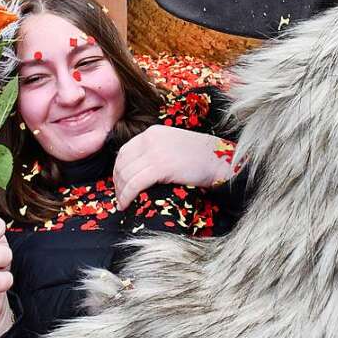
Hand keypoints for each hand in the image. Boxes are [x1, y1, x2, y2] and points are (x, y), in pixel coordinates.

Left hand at [113, 125, 236, 209]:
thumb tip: (138, 170)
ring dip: (121, 192)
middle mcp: (150, 139)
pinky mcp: (161, 166)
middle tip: (119, 197)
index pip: (125, 151)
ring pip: (126, 174)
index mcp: (152, 133)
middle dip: (117, 182)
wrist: (220, 160)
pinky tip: (127, 204)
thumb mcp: (172, 145)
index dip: (118, 169)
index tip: (119, 184)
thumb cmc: (200, 157)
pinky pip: (135, 183)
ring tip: (123, 203)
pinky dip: (127, 195)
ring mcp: (155, 152)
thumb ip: (155, 151)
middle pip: (122, 163)